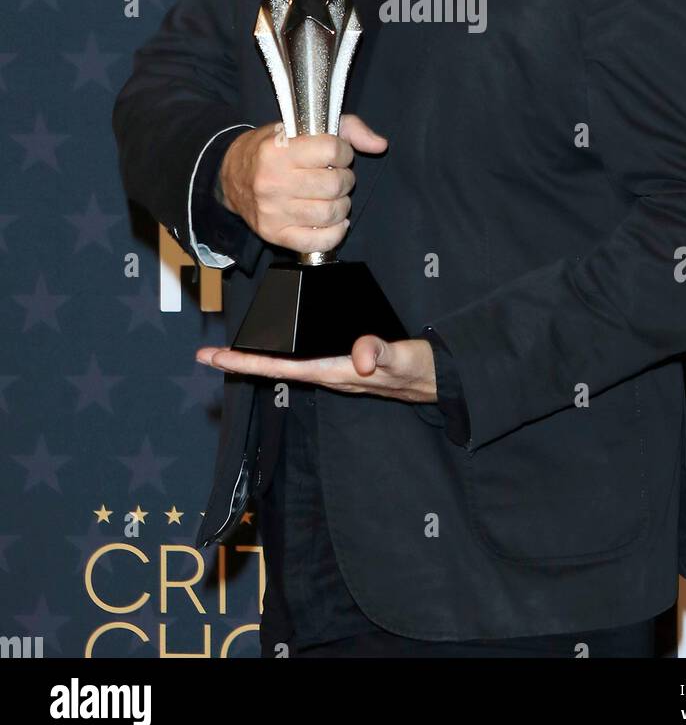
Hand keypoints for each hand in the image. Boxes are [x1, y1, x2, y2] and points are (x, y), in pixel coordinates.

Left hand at [195, 335, 437, 403]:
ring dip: (259, 359)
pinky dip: (283, 353)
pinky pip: (304, 360)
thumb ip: (383, 354)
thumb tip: (361, 356)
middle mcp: (330, 375)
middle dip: (242, 362)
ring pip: (288, 365)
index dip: (247, 362)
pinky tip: (276, 345)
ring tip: (232, 350)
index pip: (283, 368)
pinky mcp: (344, 364)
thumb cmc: (420, 369)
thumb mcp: (404, 359)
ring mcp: (336, 371)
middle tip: (207, 355)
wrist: (439, 379)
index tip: (217, 357)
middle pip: (277, 369)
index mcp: (336, 373)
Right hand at [218, 112, 386, 251]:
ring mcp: (273, 211)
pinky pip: (319, 242)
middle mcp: (273, 182)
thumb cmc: (272, 149)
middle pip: (334, 184)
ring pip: (330, 213)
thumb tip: (380, 144)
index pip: (332, 150)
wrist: (231, 176)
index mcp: (278, 150)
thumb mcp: (301, 127)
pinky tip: (335, 221)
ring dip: (342, 205)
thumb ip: (346, 129)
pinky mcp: (275, 234)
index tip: (337, 153)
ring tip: (333, 197)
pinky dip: (335, 233)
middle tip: (336, 176)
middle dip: (344, 179)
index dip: (343, 151)